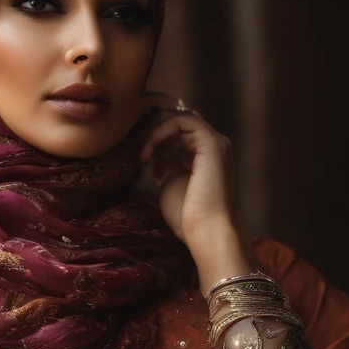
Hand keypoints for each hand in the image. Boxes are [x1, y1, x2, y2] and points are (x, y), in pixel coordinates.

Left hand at [139, 93, 242, 273]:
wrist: (205, 232)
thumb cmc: (187, 217)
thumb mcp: (169, 183)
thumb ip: (163, 163)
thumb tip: (153, 149)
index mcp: (202, 155)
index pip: (176, 131)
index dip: (153, 136)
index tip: (137, 155)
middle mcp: (211, 145)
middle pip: (176, 119)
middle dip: (151, 128)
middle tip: (133, 147)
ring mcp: (214, 142)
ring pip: (178, 116)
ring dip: (153, 130)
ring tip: (140, 152)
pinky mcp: (212, 143)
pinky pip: (182, 121)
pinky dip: (160, 131)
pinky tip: (147, 151)